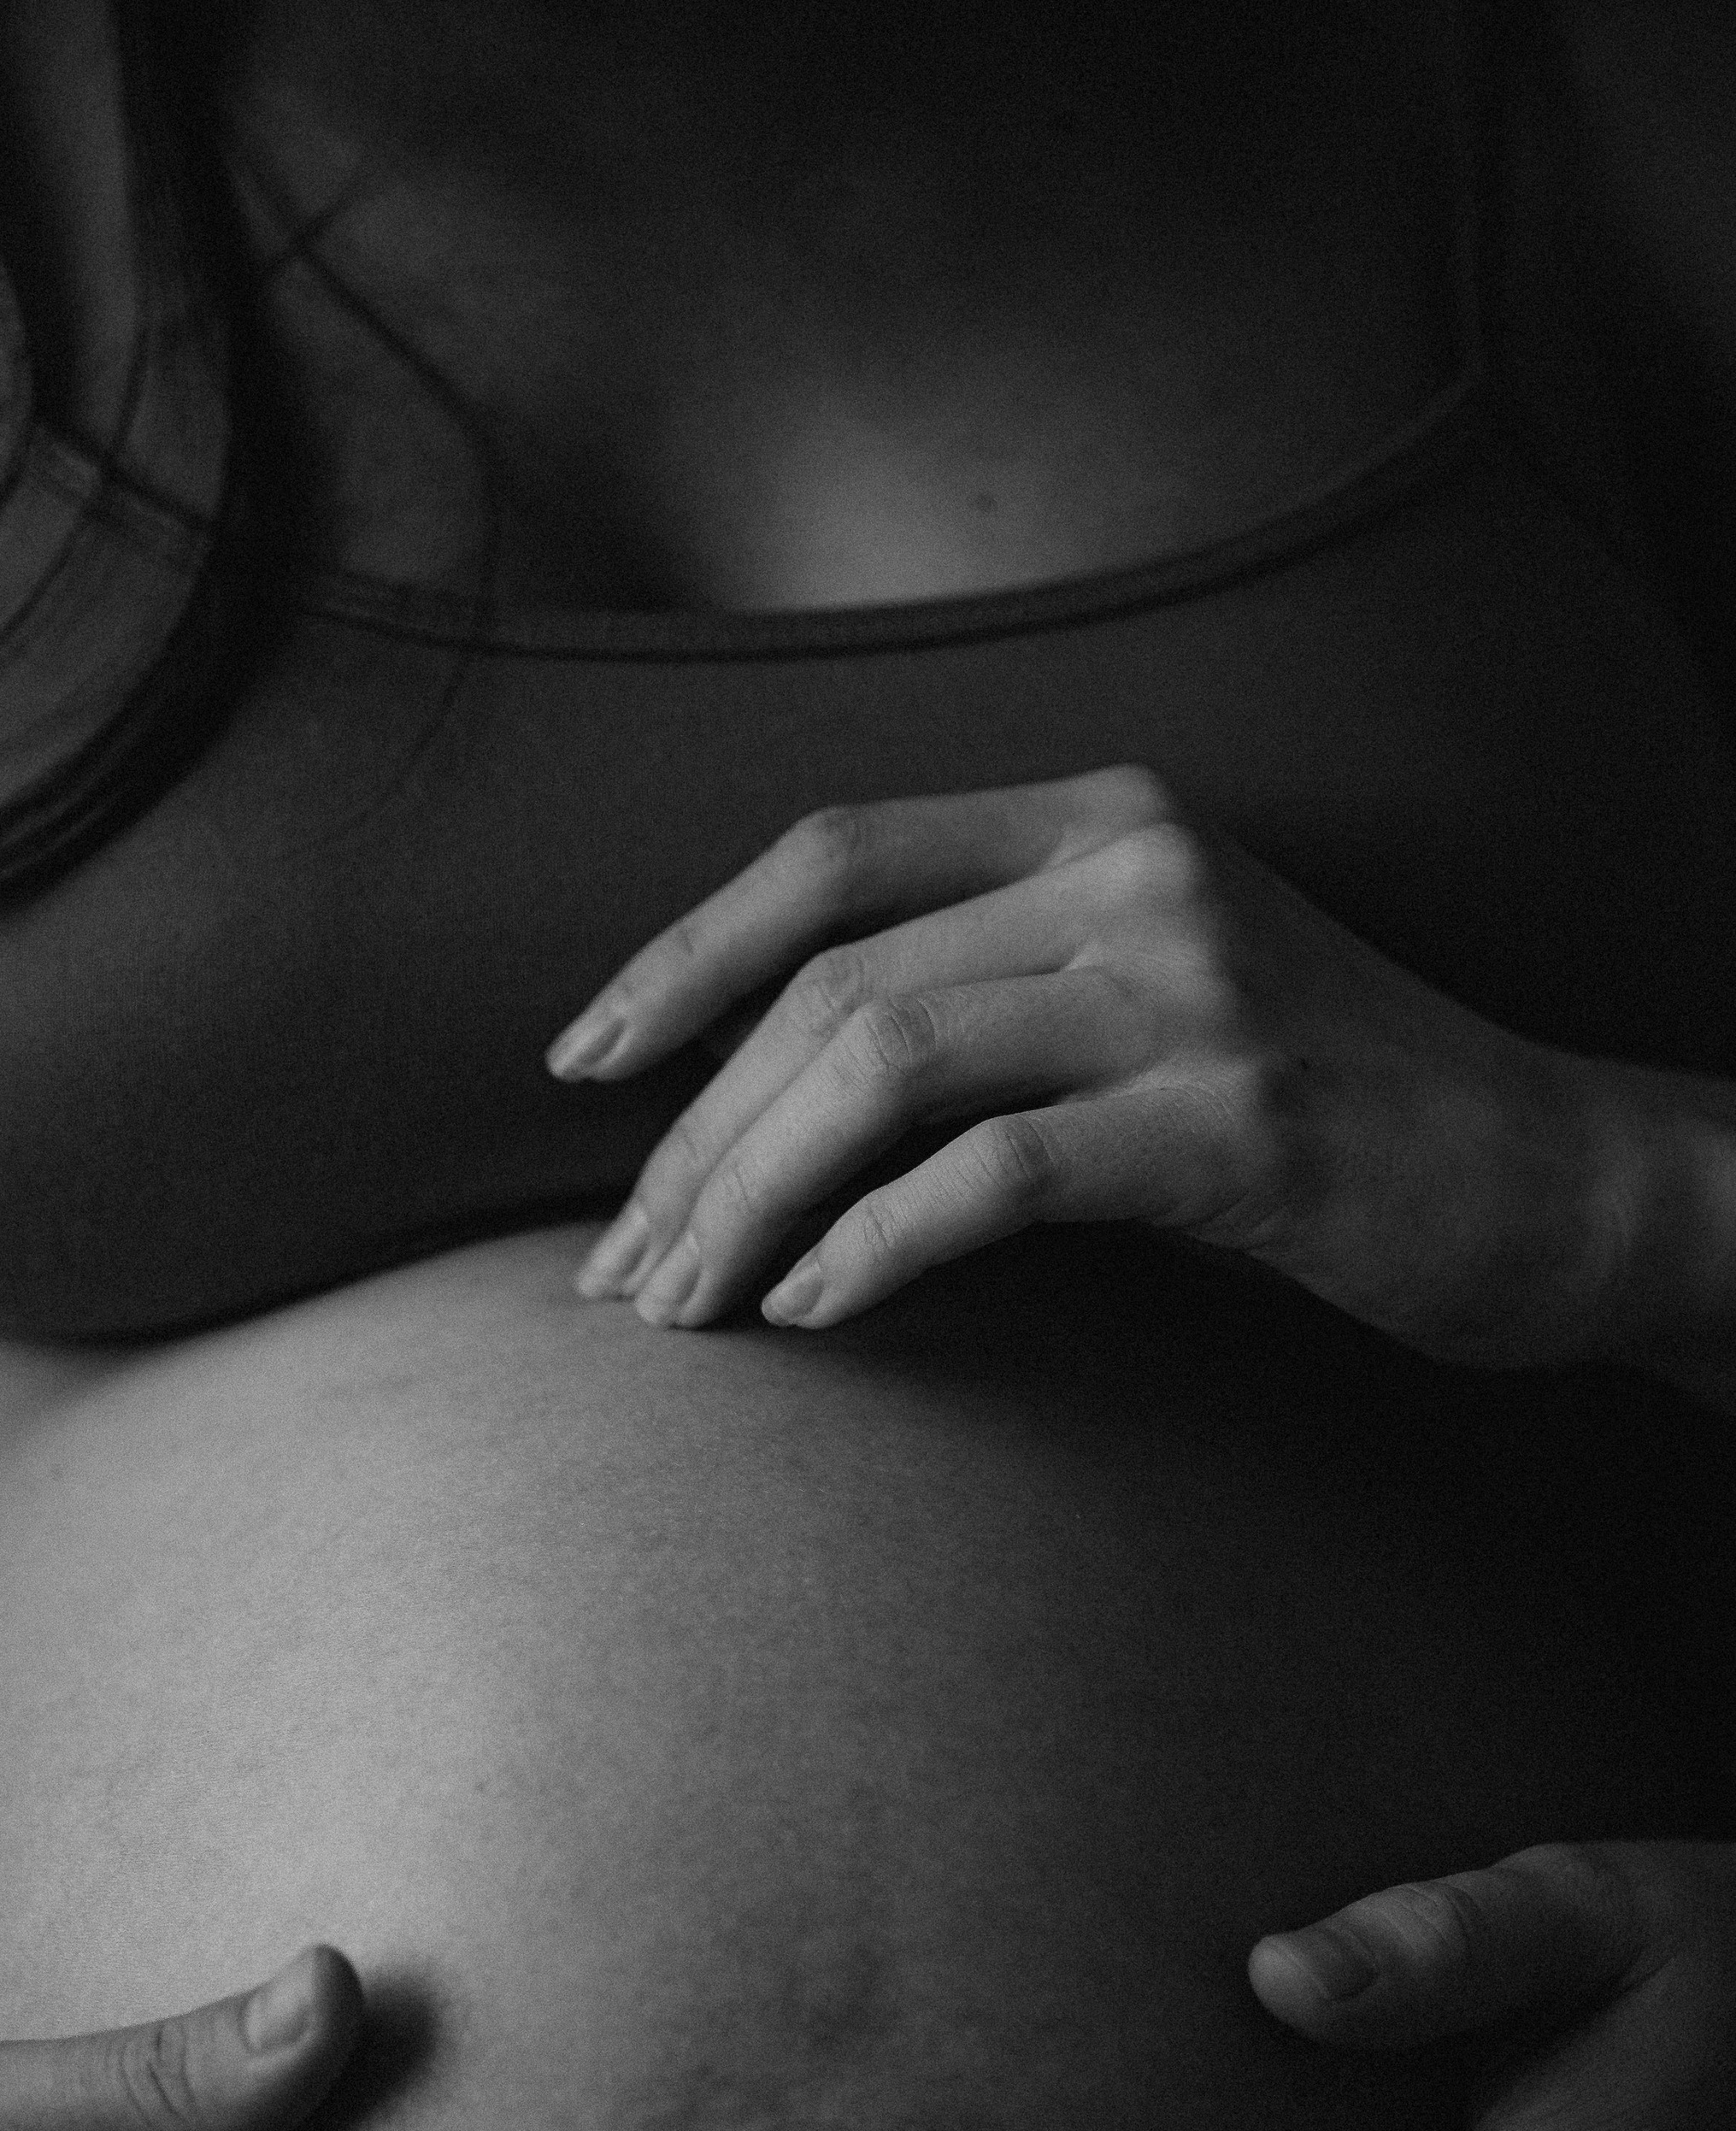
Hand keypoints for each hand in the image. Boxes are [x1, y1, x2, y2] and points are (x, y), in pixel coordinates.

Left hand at [549, 770, 1674, 1364]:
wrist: (1552, 1181)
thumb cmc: (1323, 1110)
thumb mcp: (1151, 990)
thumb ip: (992, 986)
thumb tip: (763, 1091)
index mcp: (1099, 817)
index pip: (831, 855)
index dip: (681, 957)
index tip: (578, 1065)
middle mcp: (1138, 866)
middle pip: (829, 981)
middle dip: (690, 1137)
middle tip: (620, 1269)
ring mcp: (1193, 986)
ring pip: (881, 1066)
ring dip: (748, 1201)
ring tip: (689, 1310)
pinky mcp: (1238, 1122)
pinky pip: (993, 1174)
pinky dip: (874, 1248)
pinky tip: (813, 1313)